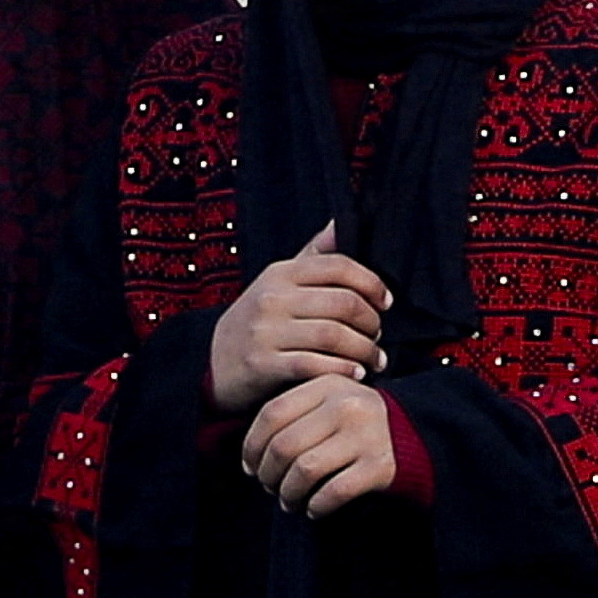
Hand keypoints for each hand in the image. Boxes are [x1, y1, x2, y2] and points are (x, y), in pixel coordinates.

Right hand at [207, 225, 388, 411]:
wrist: (212, 360)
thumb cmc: (258, 320)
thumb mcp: (278, 281)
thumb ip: (313, 256)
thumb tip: (340, 222)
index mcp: (281, 272)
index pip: (340, 266)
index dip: (372, 284)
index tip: (385, 303)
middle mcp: (272, 298)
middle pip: (343, 303)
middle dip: (372, 322)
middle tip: (378, 336)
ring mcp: (265, 331)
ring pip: (334, 336)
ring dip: (364, 350)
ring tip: (374, 359)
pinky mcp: (262, 364)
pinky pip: (314, 365)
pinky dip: (342, 371)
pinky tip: (356, 375)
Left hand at [240, 373, 402, 519]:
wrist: (414, 436)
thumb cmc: (353, 426)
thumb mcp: (326, 405)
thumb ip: (292, 417)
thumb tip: (250, 460)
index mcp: (327, 384)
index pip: (271, 414)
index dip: (251, 447)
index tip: (250, 467)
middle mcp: (347, 405)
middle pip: (283, 446)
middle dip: (268, 475)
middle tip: (270, 487)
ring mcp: (367, 435)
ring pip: (304, 471)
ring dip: (289, 494)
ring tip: (289, 501)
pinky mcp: (380, 466)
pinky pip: (333, 492)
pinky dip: (316, 507)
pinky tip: (314, 509)